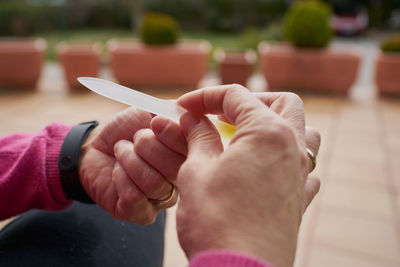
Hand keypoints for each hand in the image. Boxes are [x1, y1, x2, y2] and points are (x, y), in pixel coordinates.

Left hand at [78, 108, 185, 224]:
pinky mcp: (142, 214)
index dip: (173, 135)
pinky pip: (134, 197)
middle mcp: (181, 180)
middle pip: (175, 168)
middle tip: (134, 139)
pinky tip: (117, 171)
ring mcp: (163, 199)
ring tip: (122, 152)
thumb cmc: (125, 130)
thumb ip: (173, 110)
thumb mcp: (150, 112)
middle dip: (147, 146)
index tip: (154, 124)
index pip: (196, 150)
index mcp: (188, 155)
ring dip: (130, 161)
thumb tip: (190, 110)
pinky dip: (120, 178)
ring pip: (154, 183)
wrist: (93, 148)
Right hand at [175, 85, 320, 266]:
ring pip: (302, 131)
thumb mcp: (196, 170)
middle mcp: (292, 147)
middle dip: (248, 101)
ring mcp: (300, 173)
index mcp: (267, 132)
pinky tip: (263, 168)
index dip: (204, 97)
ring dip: (275, 125)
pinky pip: (303, 166)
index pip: (235, 96)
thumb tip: (192, 119)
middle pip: (281, 103)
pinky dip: (285, 157)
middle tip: (220, 114)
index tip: (184, 107)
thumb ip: (197, 137)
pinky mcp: (300, 198)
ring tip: (245, 137)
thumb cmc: (215, 221)